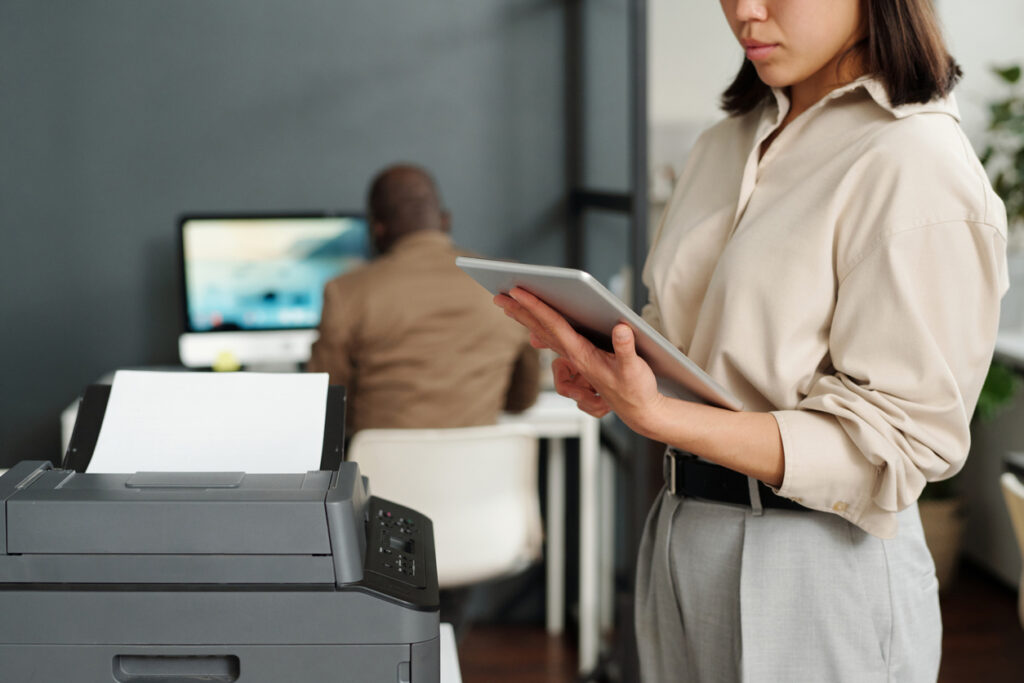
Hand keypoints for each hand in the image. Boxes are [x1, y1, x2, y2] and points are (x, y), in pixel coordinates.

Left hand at [494, 287, 665, 430]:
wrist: (637, 410)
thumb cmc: (635, 389)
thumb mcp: (634, 369)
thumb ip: (625, 348)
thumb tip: (620, 328)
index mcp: (583, 355)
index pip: (554, 325)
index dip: (535, 307)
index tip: (518, 293)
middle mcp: (574, 356)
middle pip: (541, 328)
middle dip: (519, 311)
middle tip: (498, 296)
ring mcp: (574, 359)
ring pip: (544, 334)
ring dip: (526, 319)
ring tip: (510, 307)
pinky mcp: (580, 360)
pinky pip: (554, 341)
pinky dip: (541, 330)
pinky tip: (533, 329)